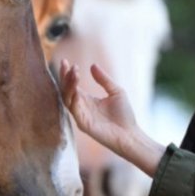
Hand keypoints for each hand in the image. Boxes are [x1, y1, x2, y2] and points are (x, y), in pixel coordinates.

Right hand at [59, 61, 164, 175]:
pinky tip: (76, 88)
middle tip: (66, 64)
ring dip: (68, 85)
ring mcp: (81, 116)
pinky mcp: (83, 124)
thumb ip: (104, 79)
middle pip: (66, 90)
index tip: (66, 61)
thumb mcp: (116, 91)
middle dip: (64, 77)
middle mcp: (81, 107)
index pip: (72, 85)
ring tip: (73, 72)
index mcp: (87, 100)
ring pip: (67, 98)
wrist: (130, 134)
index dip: (68, 74)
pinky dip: (73, 98)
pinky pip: (74, 109)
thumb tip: (92, 65)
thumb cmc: (124, 115)